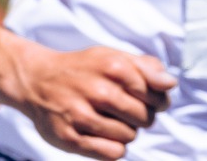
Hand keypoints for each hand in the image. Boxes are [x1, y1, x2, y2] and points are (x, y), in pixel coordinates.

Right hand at [10, 44, 175, 159]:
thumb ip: (146, 67)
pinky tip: (105, 135)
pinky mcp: (69, 138)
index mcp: (112, 67)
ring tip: (112, 121)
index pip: (156, 94)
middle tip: (128, 111)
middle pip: (144, 117)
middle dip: (142, 117)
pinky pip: (112, 154)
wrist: (37, 81)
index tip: (149, 100)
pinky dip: (115, 148)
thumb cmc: (83, 69)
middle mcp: (97, 91)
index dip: (158, 100)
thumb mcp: (113, 56)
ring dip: (127, 132)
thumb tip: (170, 84)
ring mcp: (81, 116)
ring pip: (129, 136)